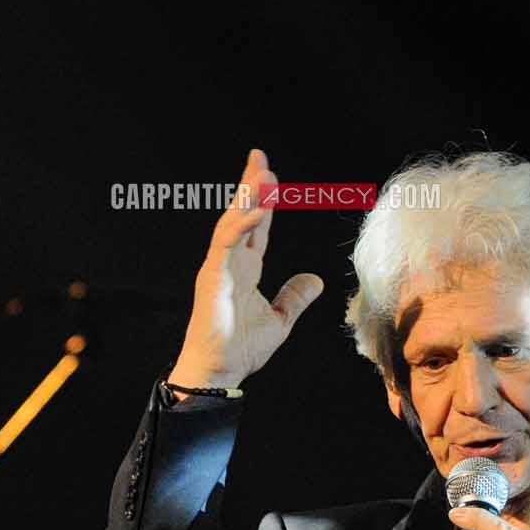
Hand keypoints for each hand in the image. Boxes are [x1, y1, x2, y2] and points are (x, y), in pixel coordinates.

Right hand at [167, 147, 326, 388]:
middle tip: (259, 156)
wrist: (218, 372)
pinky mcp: (213, 277)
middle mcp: (229, 262)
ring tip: (262, 172)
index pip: (255, 225)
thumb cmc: (239, 348)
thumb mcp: (280, 320)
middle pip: (241, 214)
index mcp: (244, 268)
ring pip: (232, 222)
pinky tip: (257, 208)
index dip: (263, 199)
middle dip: (250, 185)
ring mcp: (219, 267)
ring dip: (247, 197)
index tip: (268, 171)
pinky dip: (241, 225)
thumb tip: (316, 280)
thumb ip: (294, 297)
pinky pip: (227, 244)